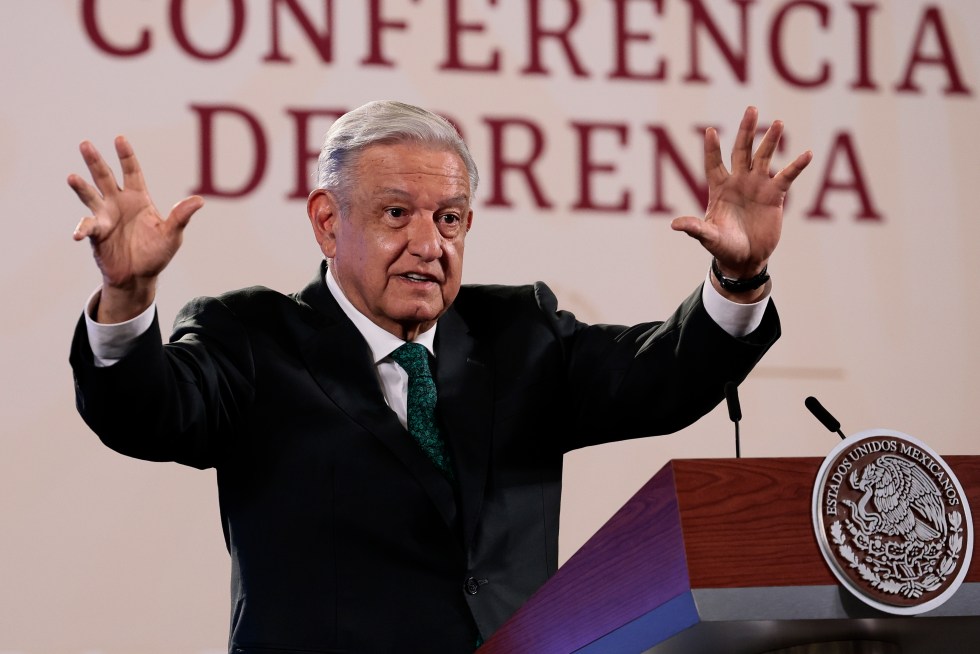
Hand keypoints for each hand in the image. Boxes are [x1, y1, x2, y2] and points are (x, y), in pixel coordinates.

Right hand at [69, 136, 202, 321]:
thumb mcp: (172, 234)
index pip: (132, 172)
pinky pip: (87, 227)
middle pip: (105, 177)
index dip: (126, 156)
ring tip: (72, 177)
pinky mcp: (96, 233)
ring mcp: (105, 216)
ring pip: (90, 196)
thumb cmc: (156, 253)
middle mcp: (118, 203)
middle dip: (95, 161)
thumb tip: (200, 200)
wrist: (139, 277)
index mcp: (138, 198)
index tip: (120, 138)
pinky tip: (78, 234)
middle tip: (85, 144)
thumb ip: (181, 216)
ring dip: (81, 187)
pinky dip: (82, 229)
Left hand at [670, 106, 811, 282]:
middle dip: (746, 130)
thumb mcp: (708, 237)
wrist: (745, 259)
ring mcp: (757, 186)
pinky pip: (787, 176)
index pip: (714, 164)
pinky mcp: (775, 195)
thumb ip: (695, 228)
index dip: (712, 149)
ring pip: (764, 157)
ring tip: (778, 123)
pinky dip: (796, 166)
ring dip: (770, 140)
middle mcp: (738, 182)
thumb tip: (675, 224)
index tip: (710, 131)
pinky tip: (807, 154)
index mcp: (719, 188)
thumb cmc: (723, 247)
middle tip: (751, 109)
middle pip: (741, 150)